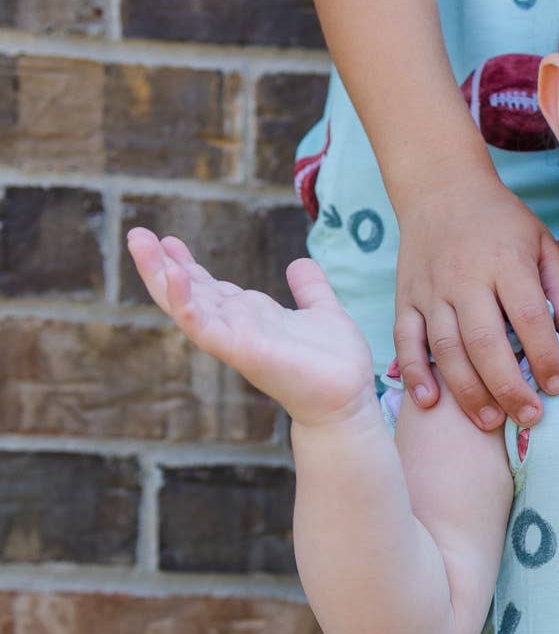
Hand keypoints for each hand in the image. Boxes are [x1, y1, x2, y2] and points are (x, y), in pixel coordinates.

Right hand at [127, 229, 373, 429]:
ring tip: (140, 244)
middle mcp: (235, 327)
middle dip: (159, 265)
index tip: (166, 239)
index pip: (207, 287)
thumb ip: (309, 289)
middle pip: (187, 293)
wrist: (348, 399)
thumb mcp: (321, 312)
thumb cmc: (334, 364)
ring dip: (161, 276)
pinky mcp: (241, 351)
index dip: (185, 264)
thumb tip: (299, 264)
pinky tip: (173, 276)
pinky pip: (204, 327)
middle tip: (135, 234)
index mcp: (249, 316)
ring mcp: (234, 339)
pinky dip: (186, 303)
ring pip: (185, 306)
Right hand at [393, 177, 558, 430]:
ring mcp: (431, 290)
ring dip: (467, 390)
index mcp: (505, 262)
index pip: (528, 316)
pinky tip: (429, 403)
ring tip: (489, 422)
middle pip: (485, 341)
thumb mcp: (542, 240)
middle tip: (529, 418)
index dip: (545, 355)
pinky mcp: (406, 298)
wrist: (440, 187)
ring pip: (446, 348)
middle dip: (509, 385)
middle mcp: (465, 278)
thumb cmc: (500, 222)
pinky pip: (406, 340)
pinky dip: (415, 372)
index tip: (558, 386)